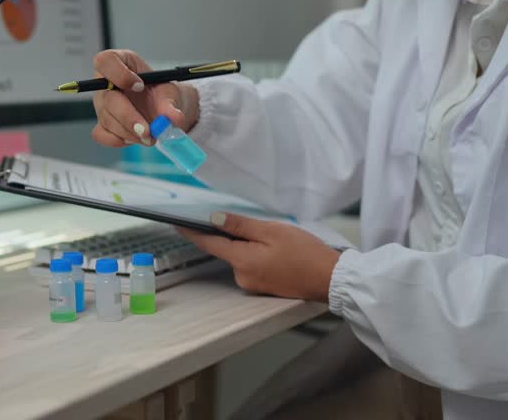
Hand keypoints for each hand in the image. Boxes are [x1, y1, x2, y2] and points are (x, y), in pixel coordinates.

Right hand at [91, 49, 199, 146]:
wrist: (163, 111)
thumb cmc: (161, 93)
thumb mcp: (169, 92)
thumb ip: (170, 103)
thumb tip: (173, 118)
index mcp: (120, 63)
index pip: (105, 61)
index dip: (118, 74)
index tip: (139, 86)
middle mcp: (106, 83)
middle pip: (106, 98)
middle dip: (128, 117)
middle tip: (148, 130)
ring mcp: (102, 105)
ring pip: (107, 119)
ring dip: (129, 132)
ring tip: (150, 136)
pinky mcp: (102, 124)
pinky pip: (102, 135)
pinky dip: (119, 140)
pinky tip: (136, 138)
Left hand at [178, 213, 340, 301]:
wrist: (330, 280)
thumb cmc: (305, 252)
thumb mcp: (272, 231)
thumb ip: (240, 226)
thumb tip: (213, 219)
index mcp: (242, 261)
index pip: (210, 243)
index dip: (192, 232)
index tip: (177, 223)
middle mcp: (241, 277)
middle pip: (227, 250)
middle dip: (236, 236)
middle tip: (260, 227)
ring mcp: (252, 285)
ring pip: (241, 258)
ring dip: (250, 246)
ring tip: (277, 241)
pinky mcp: (262, 287)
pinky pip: (252, 266)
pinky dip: (257, 256)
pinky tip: (277, 252)